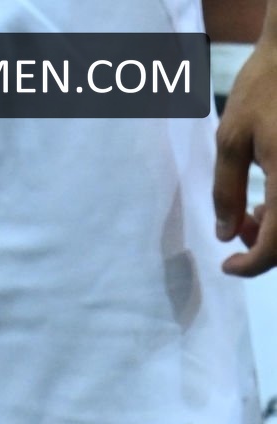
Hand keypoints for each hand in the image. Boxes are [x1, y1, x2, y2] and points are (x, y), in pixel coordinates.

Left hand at [216, 37, 276, 275]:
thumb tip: (226, 234)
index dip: (250, 266)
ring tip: (253, 210)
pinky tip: (272, 194)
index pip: (276, 248)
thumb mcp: (231, 137)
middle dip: (265, 245)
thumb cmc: (266, 83)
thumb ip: (226, 192)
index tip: (228, 266)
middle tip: (239, 229)